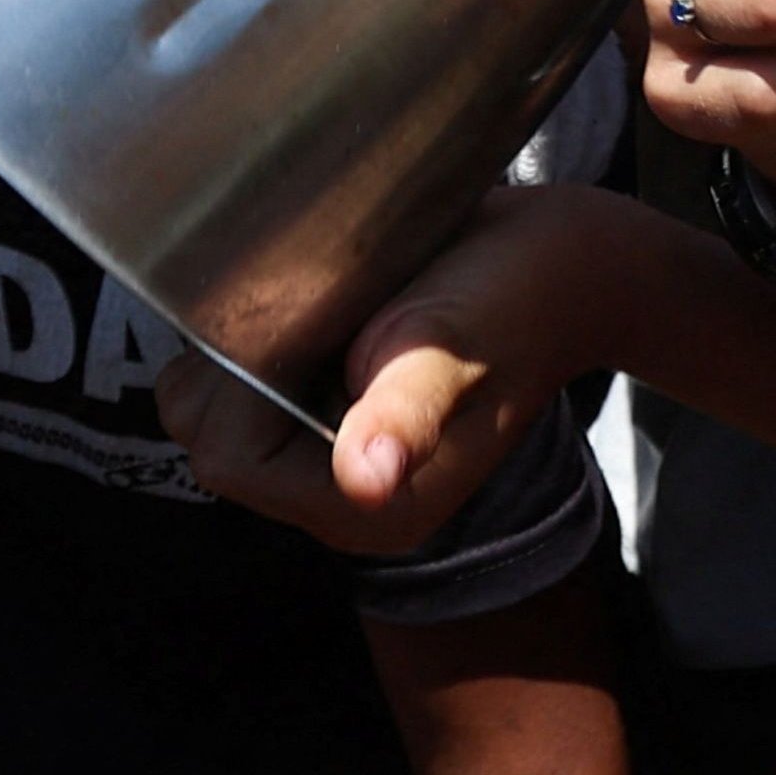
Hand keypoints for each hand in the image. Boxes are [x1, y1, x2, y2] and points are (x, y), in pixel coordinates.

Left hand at [160, 183, 684, 554]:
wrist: (564, 266)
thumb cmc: (516, 301)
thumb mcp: (453, 349)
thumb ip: (405, 411)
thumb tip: (369, 481)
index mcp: (373, 509)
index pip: (231, 460)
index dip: (236, 389)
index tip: (300, 327)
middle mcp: (347, 500)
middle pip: (211, 440)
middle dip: (233, 368)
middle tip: (313, 310)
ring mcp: (337, 461)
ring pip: (218, 409)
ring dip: (243, 349)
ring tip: (320, 310)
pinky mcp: (332, 417)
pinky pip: (249, 387)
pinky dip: (258, 342)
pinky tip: (317, 313)